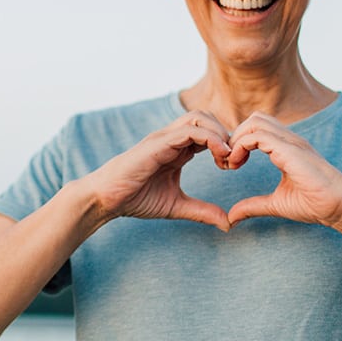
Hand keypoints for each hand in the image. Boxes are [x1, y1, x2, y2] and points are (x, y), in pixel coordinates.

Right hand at [87, 111, 232, 230]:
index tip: (235, 166)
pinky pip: (190, 130)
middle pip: (208, 117)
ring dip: (220, 133)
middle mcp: (172, 138)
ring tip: (227, 157)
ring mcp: (164, 137)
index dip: (227, 144)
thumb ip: (202, 211)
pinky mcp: (158, 142)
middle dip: (226, 134)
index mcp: (178, 149)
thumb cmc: (135, 199)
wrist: (107, 199)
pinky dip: (210, 138)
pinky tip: (219, 156)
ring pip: (200, 117)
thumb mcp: (177, 206)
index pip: (209, 132)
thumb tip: (228, 224)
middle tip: (234, 160)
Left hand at [225, 112, 341, 230]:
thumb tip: (231, 218)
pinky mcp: (290, 149)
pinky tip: (237, 164)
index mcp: (285, 148)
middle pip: (254, 119)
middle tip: (227, 162)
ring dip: (236, 139)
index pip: (256, 130)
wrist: (339, 206)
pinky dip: (241, 146)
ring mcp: (290, 142)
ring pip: (254, 121)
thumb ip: (253, 206)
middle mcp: (288, 140)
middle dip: (234, 136)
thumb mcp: (275, 204)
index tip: (230, 165)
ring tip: (232, 162)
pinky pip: (257, 135)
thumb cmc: (315, 204)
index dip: (238, 143)